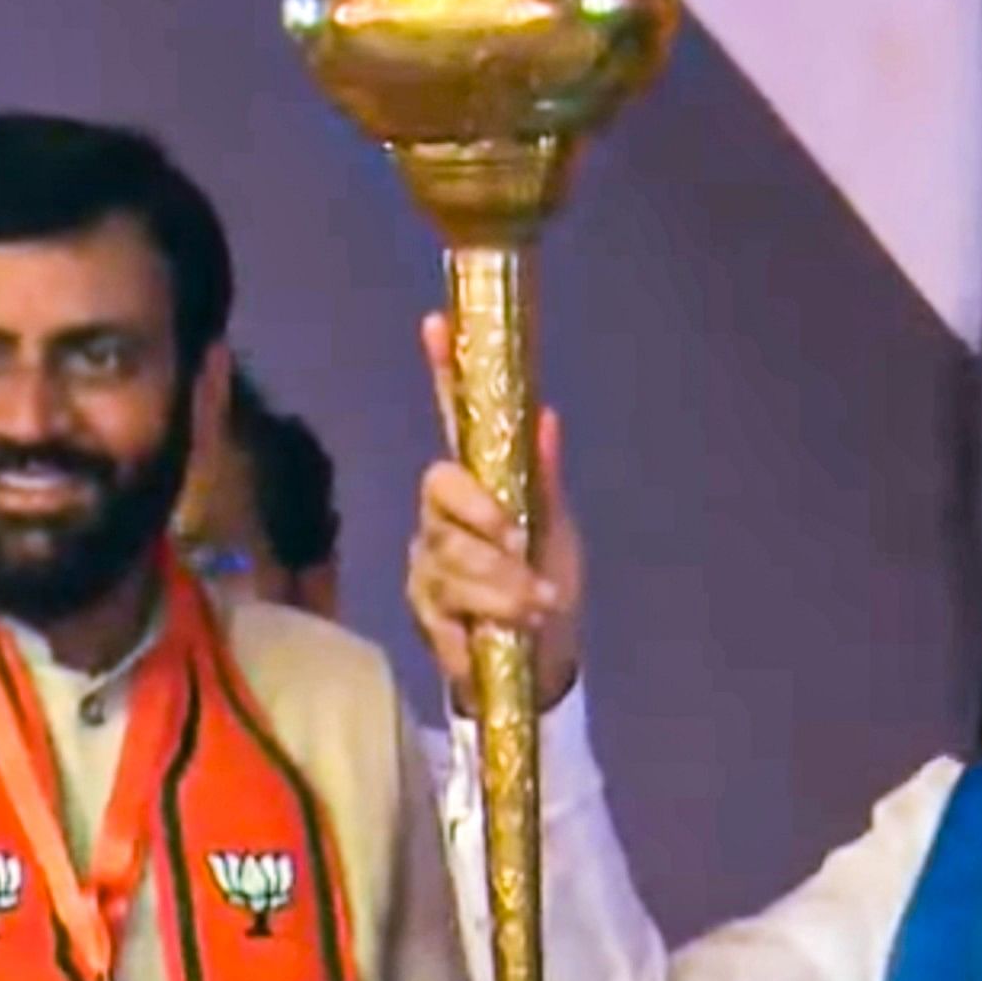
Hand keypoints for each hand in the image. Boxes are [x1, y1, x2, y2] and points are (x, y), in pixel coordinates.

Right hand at [407, 314, 582, 703]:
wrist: (543, 659)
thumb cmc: (549, 582)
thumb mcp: (558, 529)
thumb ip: (544, 477)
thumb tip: (547, 415)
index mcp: (479, 482)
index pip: (455, 415)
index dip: (444, 370)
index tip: (437, 321)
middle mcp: (442, 512)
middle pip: (441, 488)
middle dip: (483, 517)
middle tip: (519, 544)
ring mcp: (428, 558)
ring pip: (449, 553)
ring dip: (500, 582)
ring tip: (537, 603)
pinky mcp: (423, 608)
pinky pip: (446, 603)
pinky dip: (487, 615)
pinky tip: (510, 626)